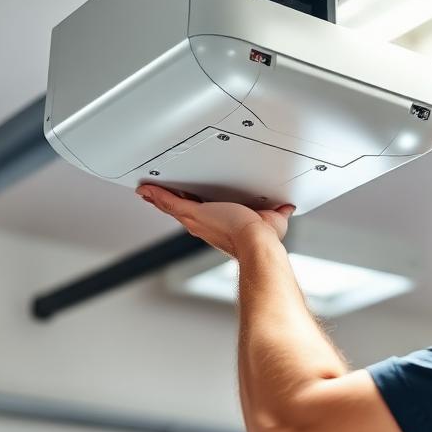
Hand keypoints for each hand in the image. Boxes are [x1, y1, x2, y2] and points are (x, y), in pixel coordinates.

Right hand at [135, 186, 294, 256]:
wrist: (257, 243)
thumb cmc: (263, 239)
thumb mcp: (272, 219)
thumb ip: (277, 211)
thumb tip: (286, 207)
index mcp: (218, 227)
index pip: (199, 214)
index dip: (188, 208)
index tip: (182, 204)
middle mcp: (203, 226)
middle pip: (179, 210)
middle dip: (166, 202)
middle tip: (153, 194)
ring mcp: (196, 220)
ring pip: (171, 206)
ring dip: (158, 197)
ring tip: (146, 190)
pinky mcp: (194, 213)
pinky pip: (169, 202)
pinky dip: (156, 194)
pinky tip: (145, 188)